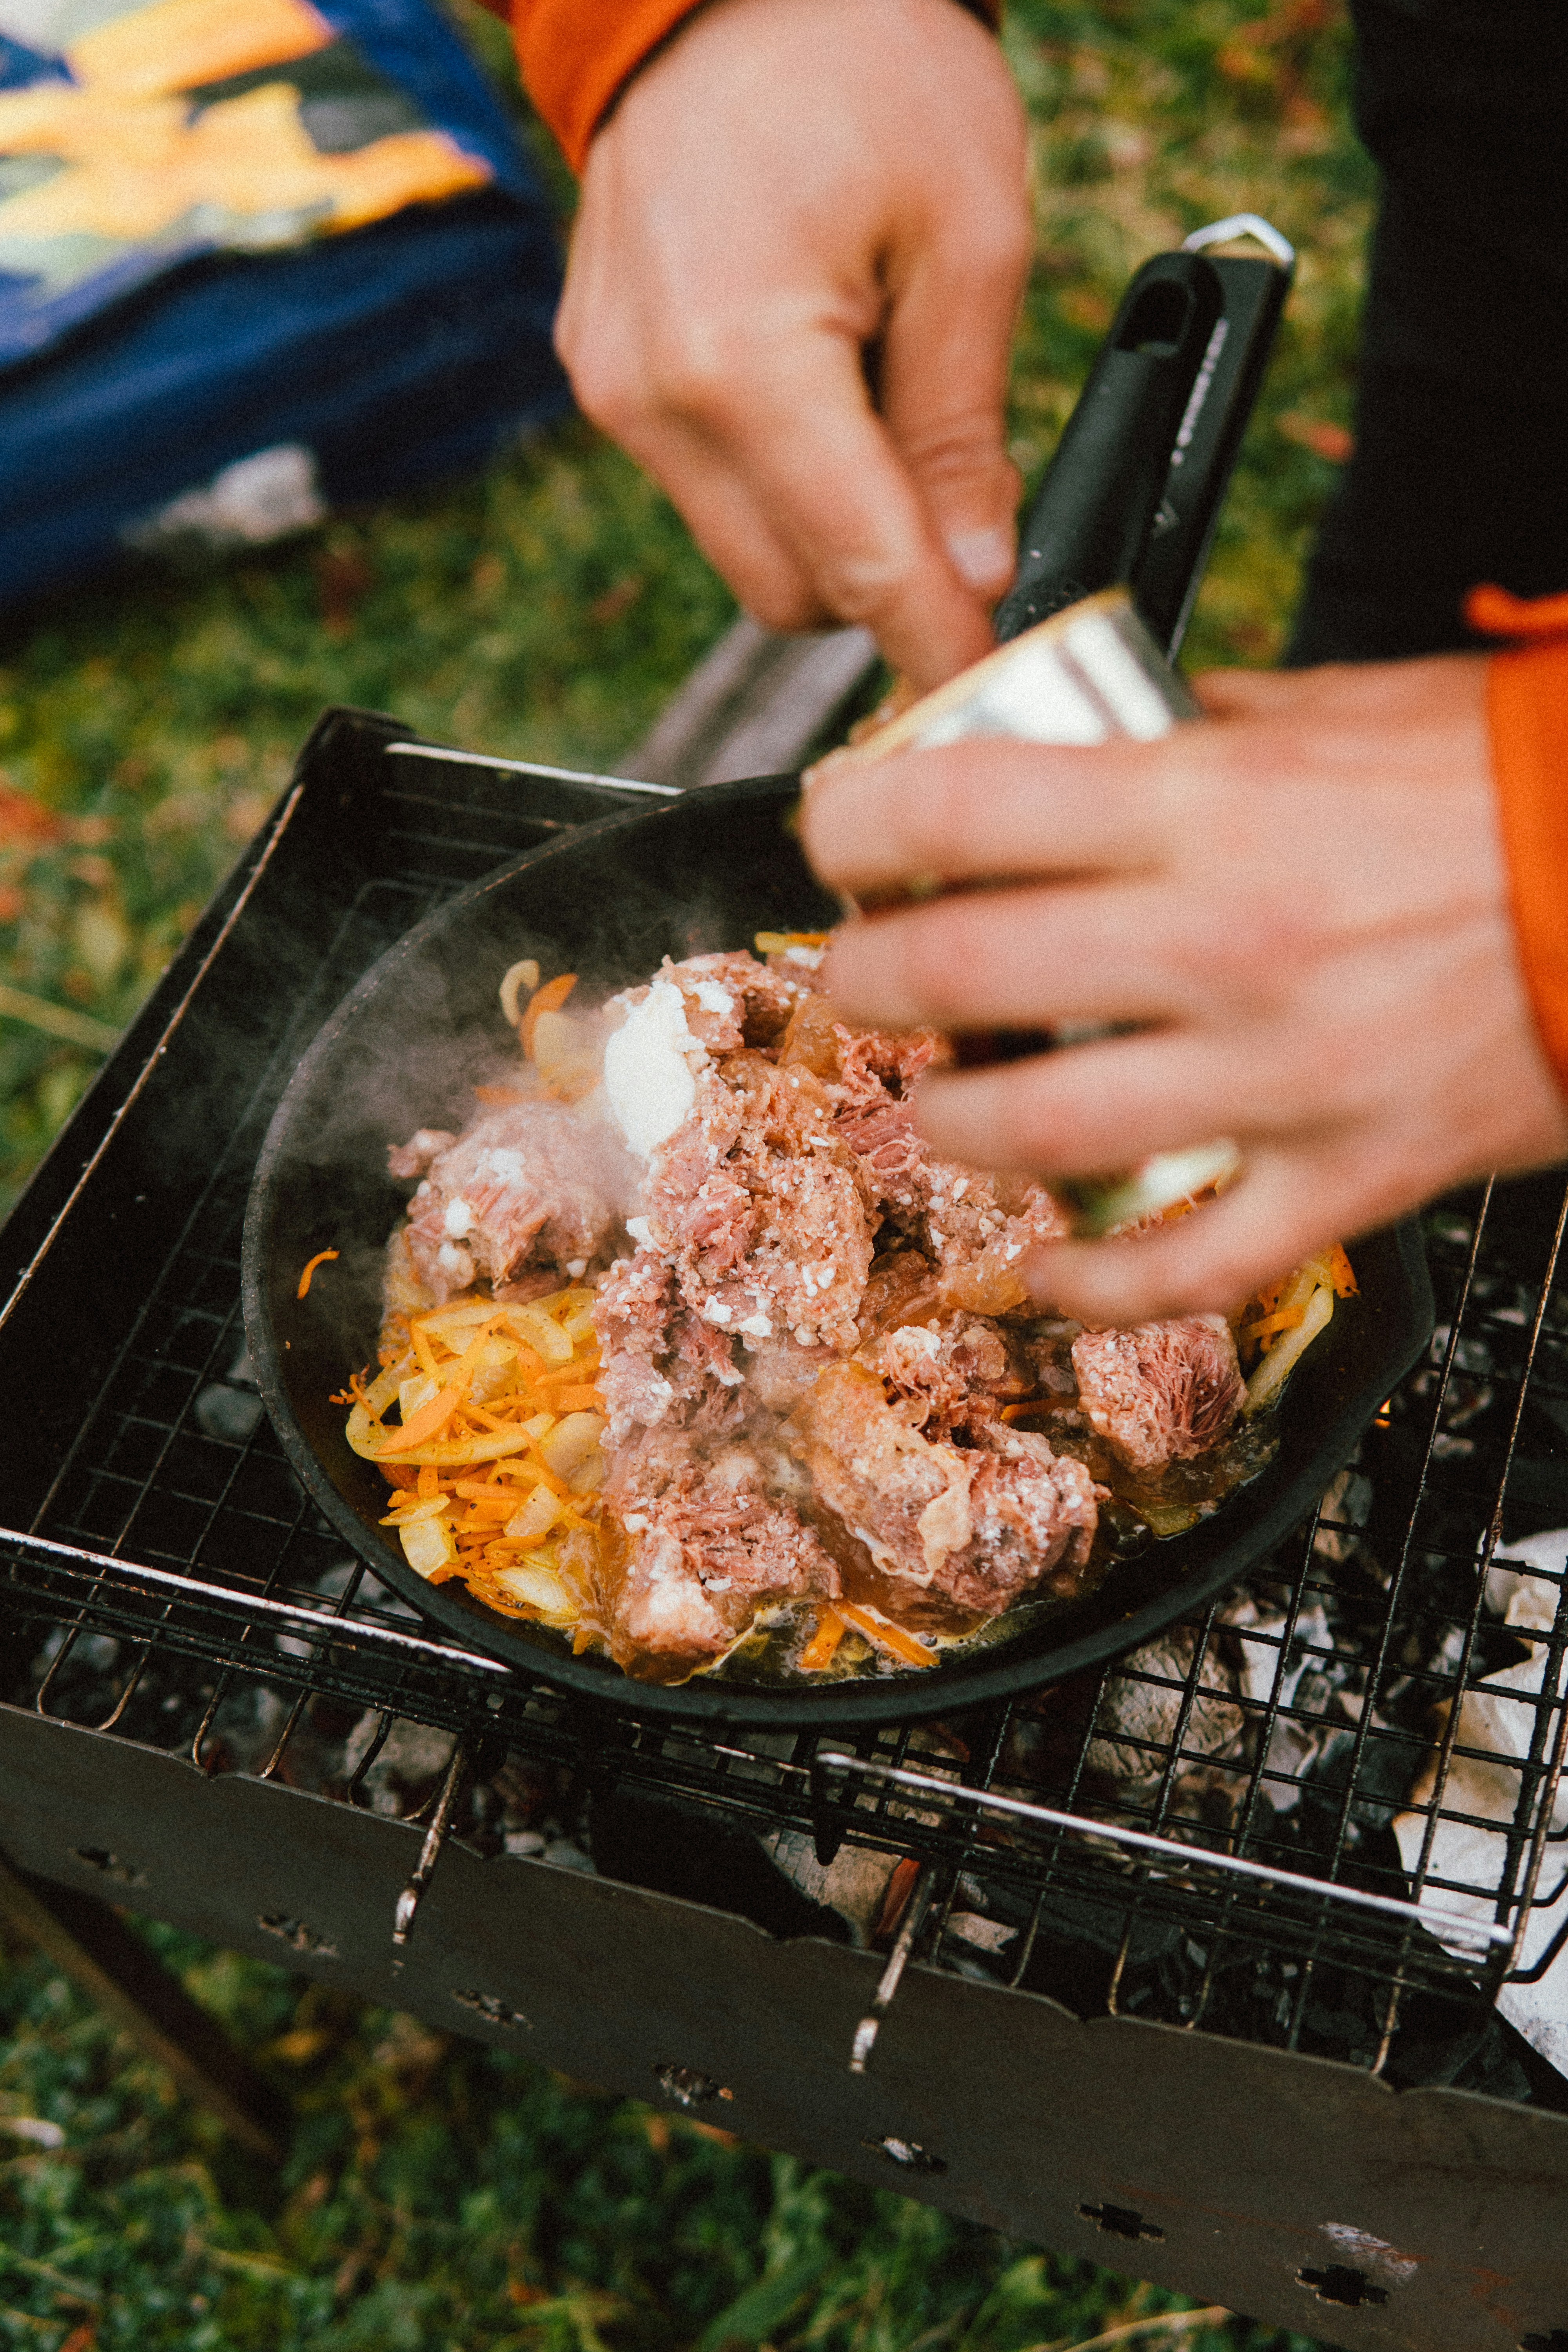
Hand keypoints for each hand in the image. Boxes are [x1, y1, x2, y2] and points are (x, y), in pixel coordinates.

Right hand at [554, 0, 1030, 693]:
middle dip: (879, 581)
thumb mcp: (969, 238)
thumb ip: (964, 428)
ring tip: (883, 397)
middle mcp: (651, 396)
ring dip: (827, 523)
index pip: (854, 564)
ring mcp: (614, 391)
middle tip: (961, 507)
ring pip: (746, 550)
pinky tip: (819, 378)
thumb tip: (973, 569)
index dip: (930, 637)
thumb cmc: (860, 65)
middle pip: (786, 594)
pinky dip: (780, 473)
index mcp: (741, 360)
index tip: (983, 678)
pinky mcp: (604, 379)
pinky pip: (708, 486)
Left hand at [801, 657, 1567, 1319]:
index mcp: (1212, 803)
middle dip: (865, 981)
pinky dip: (1093, 1287)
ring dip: (946, 1125)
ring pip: (1039, 1132)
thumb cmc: (1519, 784)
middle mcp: (1224, 940)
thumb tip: (1119, 725)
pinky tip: (1043, 1270)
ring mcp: (1282, 1072)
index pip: (959, 808)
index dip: (851, 825)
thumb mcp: (1353, 707)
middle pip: (959, 976)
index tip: (833, 838)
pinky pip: (1187, 1266)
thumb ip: (1217, 723)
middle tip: (858, 976)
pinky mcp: (1349, 1174)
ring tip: (933, 1105)